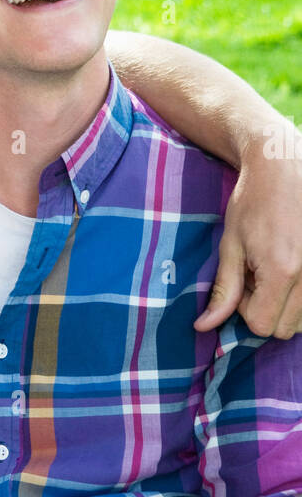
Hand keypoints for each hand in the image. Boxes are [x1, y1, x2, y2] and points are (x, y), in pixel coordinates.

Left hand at [195, 139, 301, 338]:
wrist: (283, 168)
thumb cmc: (252, 203)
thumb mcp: (231, 246)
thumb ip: (223, 291)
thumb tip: (204, 327)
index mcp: (282, 271)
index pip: (263, 325)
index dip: (247, 311)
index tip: (243, 284)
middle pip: (285, 328)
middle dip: (266, 311)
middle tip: (257, 278)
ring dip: (285, 305)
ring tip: (274, 271)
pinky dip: (300, 296)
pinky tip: (288, 269)